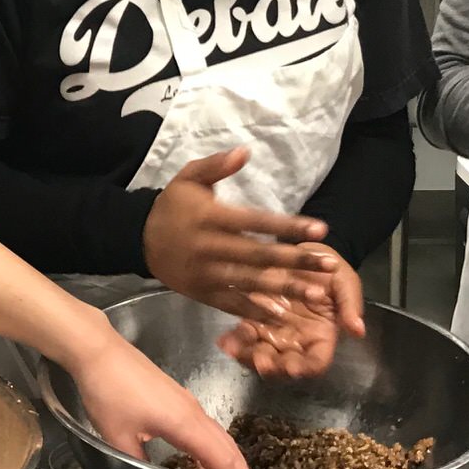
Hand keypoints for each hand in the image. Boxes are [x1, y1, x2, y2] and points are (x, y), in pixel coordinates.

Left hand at [71, 328, 253, 468]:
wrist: (99, 351)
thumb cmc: (108, 391)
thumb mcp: (117, 437)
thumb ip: (137, 464)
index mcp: (183, 422)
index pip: (220, 456)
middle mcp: (192, 411)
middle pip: (226, 445)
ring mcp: (186, 401)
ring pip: (216, 433)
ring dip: (224, 458)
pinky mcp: (176, 397)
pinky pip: (204, 426)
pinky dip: (211, 445)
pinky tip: (199, 458)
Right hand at [143, 148, 339, 321]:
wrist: (138, 238)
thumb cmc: (172, 206)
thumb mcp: (189, 177)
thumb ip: (217, 165)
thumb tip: (245, 151)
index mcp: (212, 218)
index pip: (257, 222)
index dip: (288, 227)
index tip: (320, 229)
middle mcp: (211, 248)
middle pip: (260, 257)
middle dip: (297, 261)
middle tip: (329, 265)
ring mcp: (207, 275)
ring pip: (251, 283)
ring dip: (286, 290)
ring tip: (317, 294)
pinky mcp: (202, 294)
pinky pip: (233, 304)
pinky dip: (257, 311)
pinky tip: (283, 317)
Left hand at [217, 250, 367, 379]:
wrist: (302, 249)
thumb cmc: (328, 269)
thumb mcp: (346, 283)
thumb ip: (350, 306)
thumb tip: (358, 330)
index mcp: (321, 337)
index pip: (316, 362)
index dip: (305, 368)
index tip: (294, 368)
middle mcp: (295, 341)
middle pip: (282, 366)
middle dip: (270, 367)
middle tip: (261, 362)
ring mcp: (273, 332)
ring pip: (258, 354)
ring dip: (246, 356)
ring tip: (236, 349)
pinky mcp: (253, 318)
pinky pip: (242, 335)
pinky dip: (233, 339)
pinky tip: (223, 339)